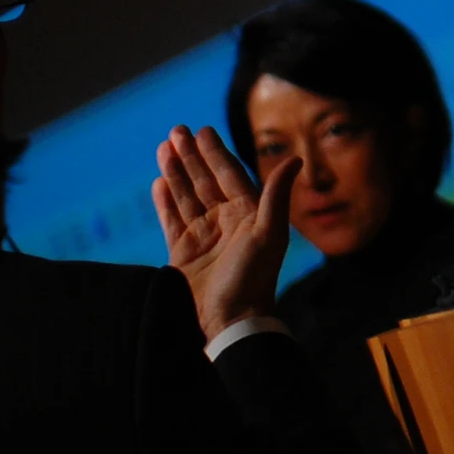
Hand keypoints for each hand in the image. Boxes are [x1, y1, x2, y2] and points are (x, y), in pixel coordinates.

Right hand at [151, 125, 297, 342]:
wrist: (229, 323)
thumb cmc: (253, 279)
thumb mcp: (269, 234)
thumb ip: (276, 195)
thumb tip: (294, 158)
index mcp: (248, 214)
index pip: (230, 175)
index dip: (216, 152)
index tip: (203, 130)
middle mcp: (226, 222)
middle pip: (205, 181)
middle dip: (192, 155)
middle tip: (176, 130)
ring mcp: (203, 237)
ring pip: (187, 196)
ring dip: (176, 172)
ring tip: (164, 147)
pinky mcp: (183, 254)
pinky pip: (172, 220)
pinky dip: (165, 201)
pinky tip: (159, 182)